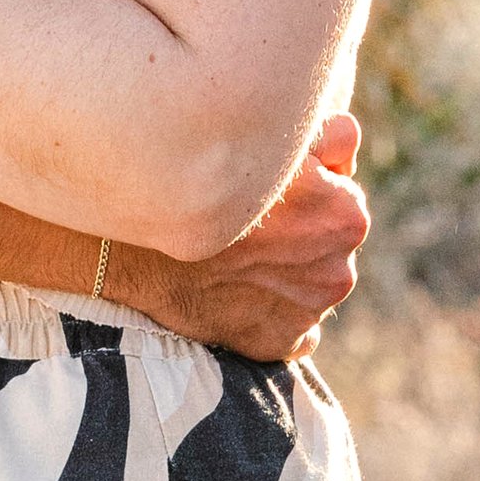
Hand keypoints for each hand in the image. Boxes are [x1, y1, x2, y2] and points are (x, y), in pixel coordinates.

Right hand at [109, 113, 367, 360]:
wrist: (131, 248)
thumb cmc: (196, 181)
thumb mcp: (262, 141)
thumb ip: (322, 136)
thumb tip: (348, 136)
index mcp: (347, 216)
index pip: (340, 193)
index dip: (304, 186)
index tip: (264, 188)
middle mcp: (338, 271)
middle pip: (324, 242)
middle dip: (298, 231)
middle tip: (246, 222)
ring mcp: (307, 314)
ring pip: (305, 281)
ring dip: (281, 270)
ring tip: (233, 253)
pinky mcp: (278, 344)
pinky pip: (285, 323)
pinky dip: (264, 308)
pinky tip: (231, 287)